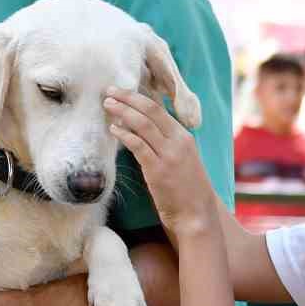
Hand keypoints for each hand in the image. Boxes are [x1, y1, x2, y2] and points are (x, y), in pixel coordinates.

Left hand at [105, 88, 221, 242]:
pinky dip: (124, 134)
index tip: (121, 91)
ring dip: (123, 111)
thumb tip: (140, 128)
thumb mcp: (182, 159)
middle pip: (150, 110)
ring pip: (143, 124)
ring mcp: (169, 155)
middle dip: (128, 97)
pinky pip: (138, 145)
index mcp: (184, 136)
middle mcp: (178, 141)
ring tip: (107, 105)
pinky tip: (113, 129)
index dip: (138, 98)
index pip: (159, 108)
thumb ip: (166, 143)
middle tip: (109, 91)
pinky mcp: (158, 170)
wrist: (197, 214)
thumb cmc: (186, 189)